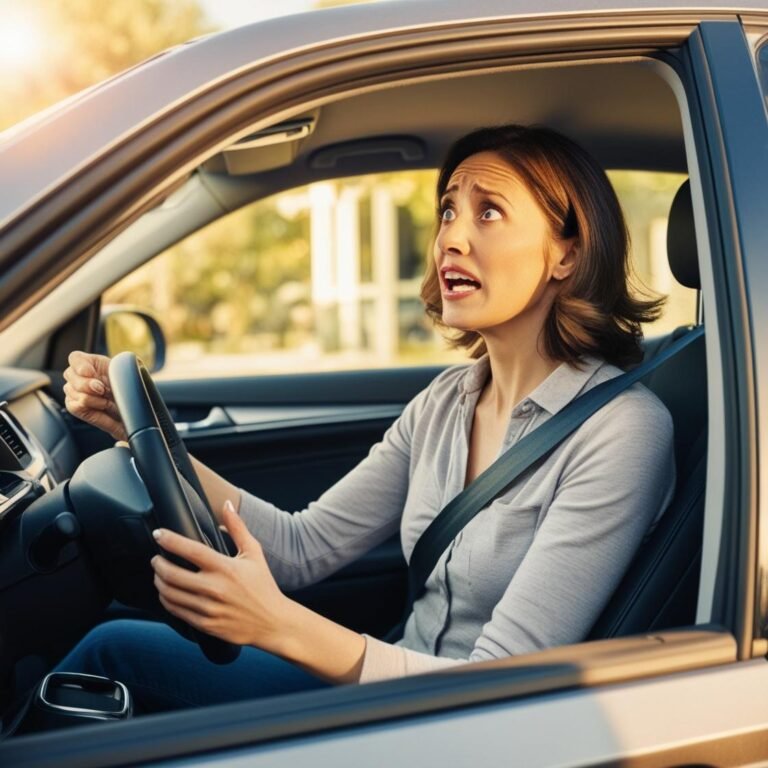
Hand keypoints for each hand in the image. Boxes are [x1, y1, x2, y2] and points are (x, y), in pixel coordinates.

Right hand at [63, 350, 127, 441]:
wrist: (130, 407)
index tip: (91, 373)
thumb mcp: (131, 373)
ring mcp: (73, 391)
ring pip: (75, 393)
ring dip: (95, 398)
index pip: (75, 358)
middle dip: (87, 384)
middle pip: (70, 375)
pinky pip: (77, 407)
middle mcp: (77, 375)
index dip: (80, 365)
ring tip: (108, 401)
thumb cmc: (128, 386)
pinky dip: (94, 407)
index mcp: (89, 362)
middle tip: (103, 390)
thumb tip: (135, 364)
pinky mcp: (74, 406)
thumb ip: (128, 366)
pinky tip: (105, 407)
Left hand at [151, 501, 286, 649]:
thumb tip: (227, 505)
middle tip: (156, 557)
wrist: (272, 622)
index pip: (190, 550)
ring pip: (170, 593)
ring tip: (159, 574)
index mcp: (225, 567)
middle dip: (158, 563)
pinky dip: (166, 600)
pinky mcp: (204, 624)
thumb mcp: (254, 553)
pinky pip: (176, 611)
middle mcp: (214, 588)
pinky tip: (167, 593)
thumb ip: (238, 527)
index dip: (170, 540)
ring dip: (159, 581)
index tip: (159, 533)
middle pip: (172, 573)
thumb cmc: (263, 585)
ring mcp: (208, 608)